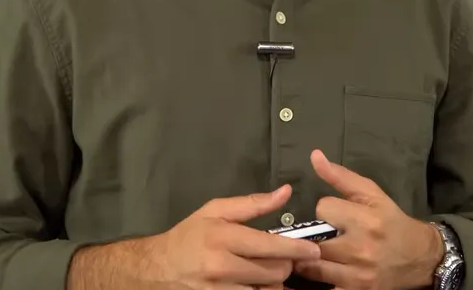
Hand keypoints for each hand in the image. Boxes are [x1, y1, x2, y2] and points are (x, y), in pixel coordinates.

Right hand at [146, 183, 322, 288]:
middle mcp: (221, 266)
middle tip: (286, 258)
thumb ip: (253, 204)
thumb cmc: (190, 234)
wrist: (158, 267)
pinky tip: (259, 282)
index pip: (269, 246)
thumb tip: (285, 192)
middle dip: (286, 265)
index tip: (314, 250)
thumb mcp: (217, 210)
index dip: (296, 249)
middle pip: (273, 272)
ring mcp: (219, 289)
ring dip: (274, 282)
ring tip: (271, 270)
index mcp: (223, 237)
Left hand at [292, 150, 443, 289]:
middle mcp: (361, 248)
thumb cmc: (392, 222)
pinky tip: (328, 271)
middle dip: (314, 236)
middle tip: (322, 235)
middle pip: (312, 240)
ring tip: (320, 253)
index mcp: (366, 219)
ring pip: (312, 267)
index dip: (326, 209)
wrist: (420, 257)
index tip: (335, 214)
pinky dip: (322, 280)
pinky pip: (324, 288)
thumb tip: (314, 156)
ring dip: (311, 259)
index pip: (322, 209)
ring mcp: (357, 275)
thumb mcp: (373, 194)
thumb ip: (341, 177)